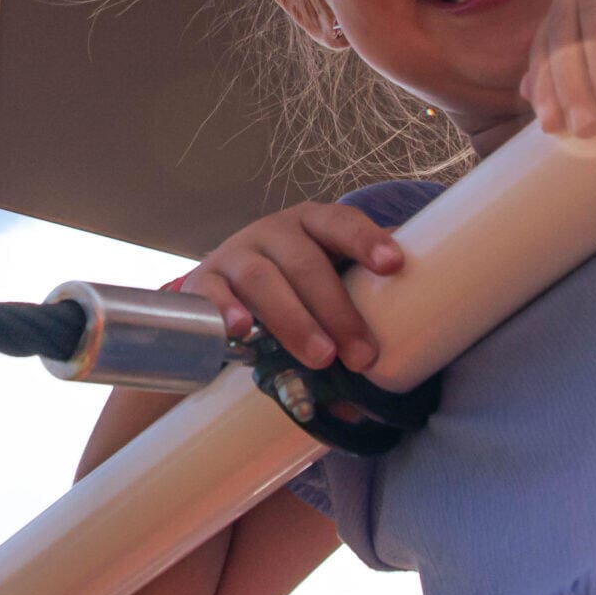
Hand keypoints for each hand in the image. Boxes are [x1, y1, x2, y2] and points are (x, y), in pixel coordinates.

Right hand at [183, 202, 403, 371]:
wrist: (220, 298)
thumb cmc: (290, 293)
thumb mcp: (323, 285)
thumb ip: (353, 310)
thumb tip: (391, 372)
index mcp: (310, 225)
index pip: (340, 222)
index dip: (366, 239)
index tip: (393, 265)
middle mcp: (271, 233)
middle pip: (304, 261)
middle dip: (337, 309)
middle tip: (361, 355)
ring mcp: (234, 255)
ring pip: (263, 279)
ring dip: (293, 319)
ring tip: (320, 357)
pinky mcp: (202, 284)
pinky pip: (212, 295)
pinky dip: (227, 311)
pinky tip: (242, 332)